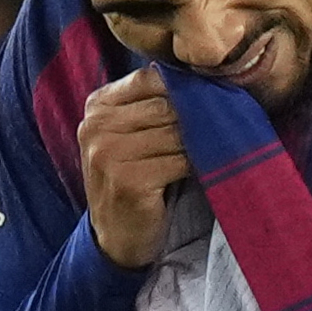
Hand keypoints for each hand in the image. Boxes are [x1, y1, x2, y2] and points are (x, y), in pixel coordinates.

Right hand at [78, 68, 190, 271]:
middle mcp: (96, 127)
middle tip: (216, 126)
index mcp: (96, 106)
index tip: (206, 94)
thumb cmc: (132, 177)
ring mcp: (108, 155)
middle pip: (164, 105)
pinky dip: (195, 165)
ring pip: (175, 132)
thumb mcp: (128, 134)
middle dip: (193, 115)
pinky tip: (198, 171)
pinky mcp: (128, 181)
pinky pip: (179, 161)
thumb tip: (198, 75)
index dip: (182, 85)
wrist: (117, 235)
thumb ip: (148, 104)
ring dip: (197, 142)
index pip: (148, 78)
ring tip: (206, 149)